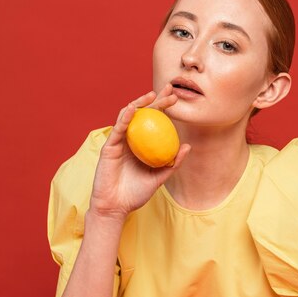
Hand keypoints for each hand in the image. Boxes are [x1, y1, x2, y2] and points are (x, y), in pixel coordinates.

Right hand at [89, 85, 190, 219]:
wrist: (116, 207)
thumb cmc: (136, 194)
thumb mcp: (159, 178)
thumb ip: (173, 163)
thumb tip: (188, 146)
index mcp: (143, 146)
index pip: (155, 122)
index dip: (164, 108)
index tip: (176, 98)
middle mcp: (131, 140)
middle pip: (143, 115)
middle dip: (155, 100)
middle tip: (169, 90)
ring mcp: (119, 142)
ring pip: (128, 117)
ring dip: (139, 103)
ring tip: (151, 95)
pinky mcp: (109, 146)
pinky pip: (118, 129)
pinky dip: (125, 118)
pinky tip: (133, 109)